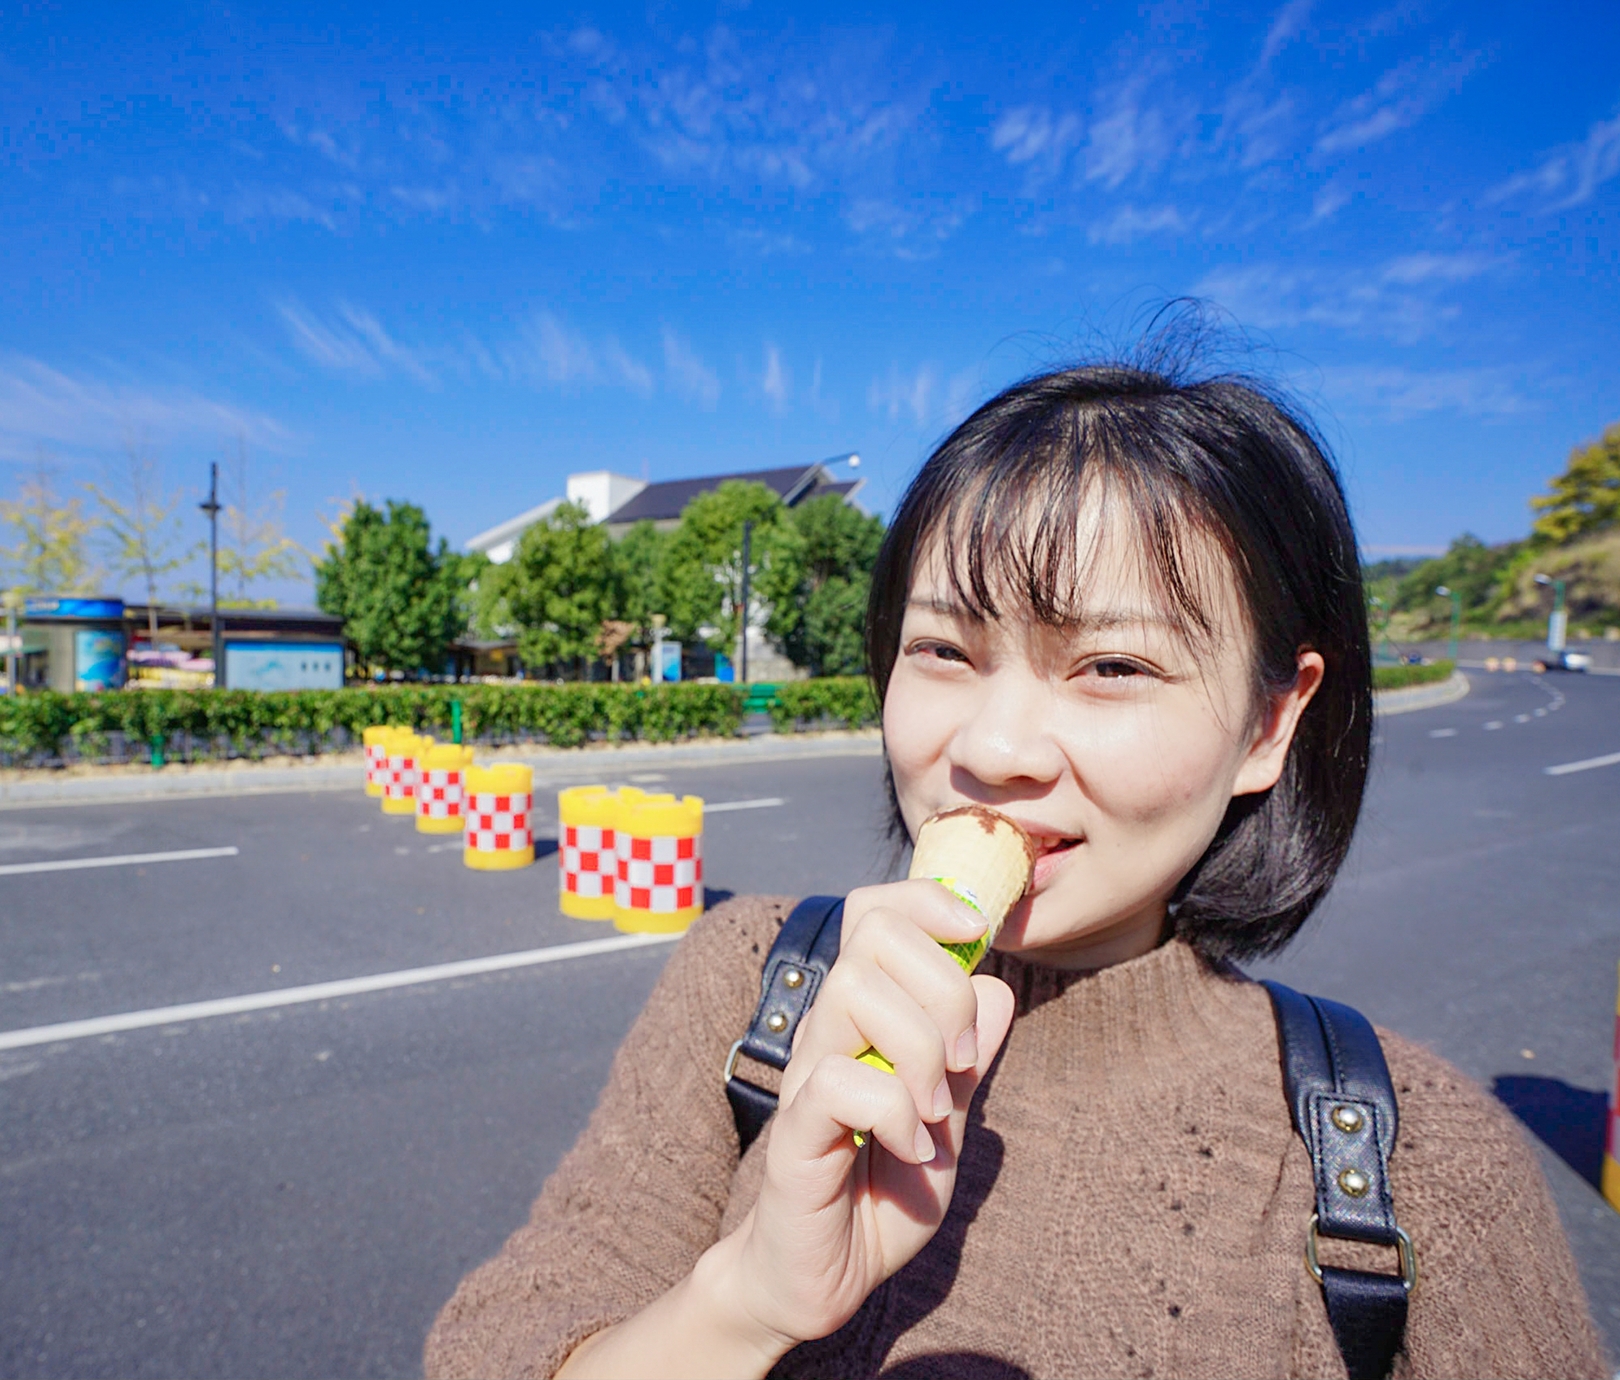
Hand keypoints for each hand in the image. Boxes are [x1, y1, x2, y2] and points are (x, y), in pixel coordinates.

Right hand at [720, 878, 1016, 1350]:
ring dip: (918, 1047)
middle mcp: (829, 1031)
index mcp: (866, 1017)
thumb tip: (998, 987)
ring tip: (935, 1108)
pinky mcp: (795, 1132)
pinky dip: (895, 1112)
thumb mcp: (948, 1120)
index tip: (976, 936)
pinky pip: (841, 1082)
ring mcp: (807, 1076)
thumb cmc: (881, 1193)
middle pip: (873, 935)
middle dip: (943, 987)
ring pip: (853, 991)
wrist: (823, 1277)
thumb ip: (971, 1058)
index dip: (926, 900)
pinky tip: (911, 1149)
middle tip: (960, 1060)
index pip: (875, 911)